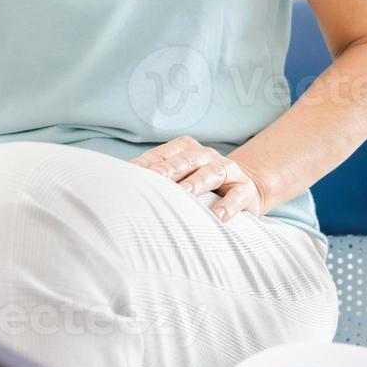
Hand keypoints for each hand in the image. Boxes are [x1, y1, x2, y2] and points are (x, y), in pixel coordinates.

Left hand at [131, 136, 268, 222]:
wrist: (245, 188)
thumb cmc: (200, 186)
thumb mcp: (180, 177)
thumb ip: (157, 179)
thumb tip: (120, 187)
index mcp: (186, 149)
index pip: (163, 155)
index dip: (146, 165)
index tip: (128, 177)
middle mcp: (206, 156)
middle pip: (186, 160)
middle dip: (168, 170)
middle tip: (153, 181)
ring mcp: (227, 171)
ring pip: (211, 173)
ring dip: (197, 183)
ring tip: (185, 194)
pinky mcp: (245, 189)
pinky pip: (237, 196)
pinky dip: (228, 205)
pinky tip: (218, 216)